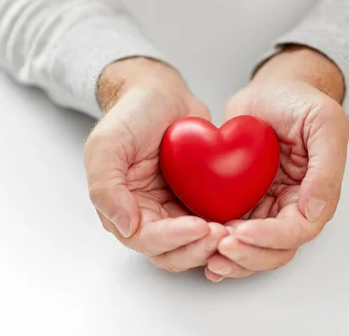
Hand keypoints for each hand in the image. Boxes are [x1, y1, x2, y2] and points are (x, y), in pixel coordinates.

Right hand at [85, 57, 227, 272]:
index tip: (199, 226)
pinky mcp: (197, 202)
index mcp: (120, 209)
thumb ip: (105, 187)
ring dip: (212, 245)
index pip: (145, 239)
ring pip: (193, 246)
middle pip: (171, 252)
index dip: (172, 238)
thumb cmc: (130, 115)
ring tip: (234, 231)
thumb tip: (126, 226)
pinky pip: (212, 224)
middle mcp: (147, 217)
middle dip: (197, 248)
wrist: (161, 95)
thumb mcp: (106, 145)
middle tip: (222, 234)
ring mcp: (173, 211)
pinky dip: (225, 229)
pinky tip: (242, 223)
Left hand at [205, 46, 348, 281]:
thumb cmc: (300, 101)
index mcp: (315, 194)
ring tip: (210, 257)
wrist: (271, 90)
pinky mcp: (242, 201)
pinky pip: (232, 231)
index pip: (297, 231)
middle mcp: (291, 207)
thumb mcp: (324, 123)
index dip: (271, 238)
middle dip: (249, 256)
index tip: (242, 232)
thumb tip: (314, 211)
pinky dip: (218, 244)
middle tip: (221, 248)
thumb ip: (327, 168)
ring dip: (233, 259)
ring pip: (253, 249)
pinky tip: (200, 247)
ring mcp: (266, 207)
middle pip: (275, 250)